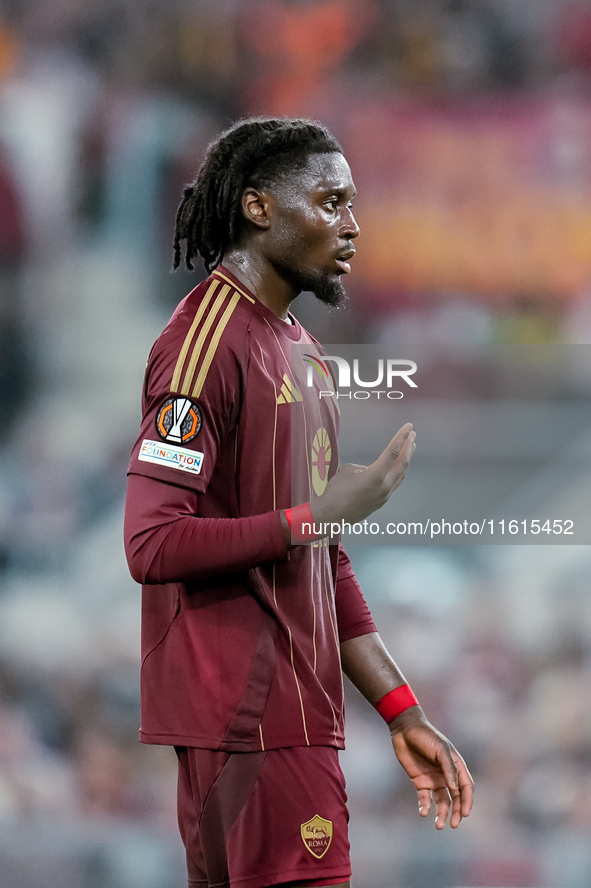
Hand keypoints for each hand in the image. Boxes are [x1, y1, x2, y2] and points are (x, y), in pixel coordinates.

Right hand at [311, 423, 415, 525]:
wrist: (331, 515)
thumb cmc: (336, 490)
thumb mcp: (348, 470)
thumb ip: (364, 467)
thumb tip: (370, 471)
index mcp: (376, 475)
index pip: (393, 452)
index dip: (401, 437)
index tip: (408, 427)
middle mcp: (384, 486)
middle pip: (402, 463)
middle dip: (409, 448)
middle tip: (413, 435)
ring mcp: (384, 495)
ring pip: (400, 475)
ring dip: (405, 460)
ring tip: (410, 449)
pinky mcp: (381, 502)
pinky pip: (394, 483)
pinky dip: (398, 471)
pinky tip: (396, 467)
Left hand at [390, 708, 472, 829]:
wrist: (404, 729)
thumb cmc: (426, 736)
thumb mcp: (440, 749)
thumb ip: (449, 768)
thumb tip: (455, 789)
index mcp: (456, 766)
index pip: (466, 787)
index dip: (467, 801)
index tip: (465, 813)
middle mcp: (446, 775)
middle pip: (455, 798)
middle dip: (456, 812)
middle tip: (453, 824)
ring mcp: (433, 779)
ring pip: (441, 801)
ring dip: (441, 813)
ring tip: (438, 825)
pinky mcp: (419, 781)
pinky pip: (425, 798)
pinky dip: (425, 807)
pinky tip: (423, 812)